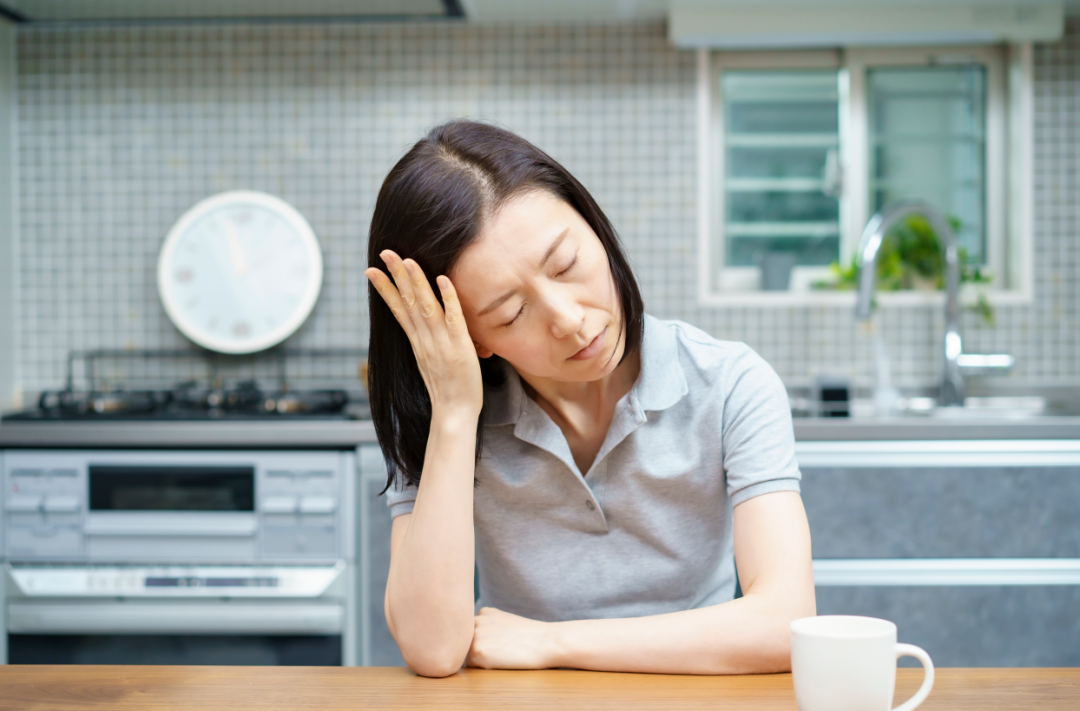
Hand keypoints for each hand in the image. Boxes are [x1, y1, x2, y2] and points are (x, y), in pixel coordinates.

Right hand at [365, 251, 482, 418]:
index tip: (370, 270)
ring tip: (408, 260)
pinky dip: (447, 298)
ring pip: (425, 306)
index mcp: (416, 341)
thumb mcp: (430, 361)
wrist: (454, 414)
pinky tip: (443, 279)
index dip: (385, 288)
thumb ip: (425, 341)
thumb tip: (421, 326)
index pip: (397, 309)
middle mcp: (424, 339)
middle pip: (407, 302)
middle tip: (385, 252)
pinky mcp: (459, 347)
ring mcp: (440, 342)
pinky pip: (453, 318)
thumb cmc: (447, 389)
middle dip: (396, 275)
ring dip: (417, 282)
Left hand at [466, 607, 559, 669]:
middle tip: (502, 650)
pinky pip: (471, 667)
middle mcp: (476, 620)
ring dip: (479, 659)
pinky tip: (500, 661)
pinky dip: (482, 668)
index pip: (471, 633)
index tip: (502, 642)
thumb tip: (473, 640)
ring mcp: (476, 635)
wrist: (544, 642)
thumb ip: (489, 625)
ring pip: (466, 655)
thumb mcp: (506, 621)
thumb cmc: (530, 635)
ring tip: (501, 655)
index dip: (485, 642)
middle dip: (478, 650)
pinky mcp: (478, 652)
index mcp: (484, 612)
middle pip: (466, 644)